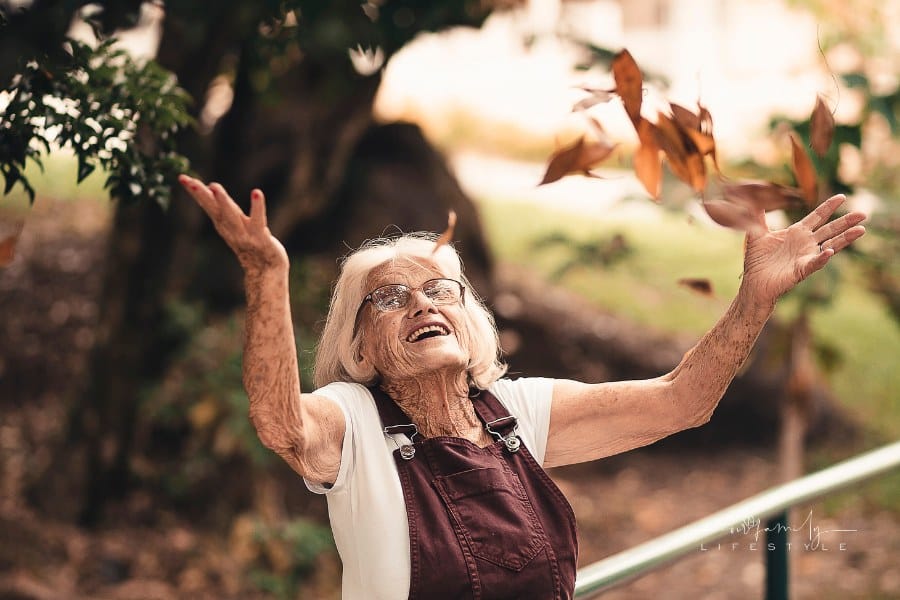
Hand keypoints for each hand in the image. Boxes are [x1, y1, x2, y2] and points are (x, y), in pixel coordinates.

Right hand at [179, 175, 287, 273]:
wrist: (266, 270)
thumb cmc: (250, 243)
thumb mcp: (234, 225)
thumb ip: (223, 209)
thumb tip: (210, 187)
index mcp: (223, 225)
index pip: (207, 205)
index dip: (195, 192)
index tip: (182, 177)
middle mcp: (231, 229)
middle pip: (214, 209)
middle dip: (202, 195)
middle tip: (190, 181)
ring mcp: (245, 235)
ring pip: (231, 216)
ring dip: (223, 202)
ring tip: (214, 186)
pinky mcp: (261, 237)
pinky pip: (258, 220)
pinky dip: (257, 207)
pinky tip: (256, 192)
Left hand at [742, 194, 865, 303]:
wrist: (753, 283)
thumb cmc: (757, 261)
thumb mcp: (756, 234)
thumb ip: (758, 216)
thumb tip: (755, 197)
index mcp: (797, 233)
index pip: (817, 217)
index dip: (829, 207)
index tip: (842, 196)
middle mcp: (805, 243)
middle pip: (830, 229)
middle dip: (846, 221)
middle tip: (864, 213)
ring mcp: (806, 256)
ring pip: (831, 245)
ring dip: (845, 238)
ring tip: (861, 230)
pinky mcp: (802, 270)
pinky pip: (815, 263)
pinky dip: (822, 257)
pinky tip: (829, 251)